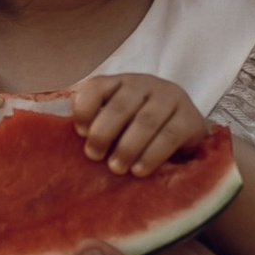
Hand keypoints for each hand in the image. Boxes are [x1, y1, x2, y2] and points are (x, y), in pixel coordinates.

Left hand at [65, 67, 211, 175]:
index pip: (96, 87)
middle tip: (94, 156)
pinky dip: (152, 155)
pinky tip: (139, 170)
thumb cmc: (138, 130)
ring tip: (116, 168)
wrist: (187, 130)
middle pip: (120, 106)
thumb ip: (95, 125)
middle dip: (103, 133)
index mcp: (119, 83)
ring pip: (146, 122)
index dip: (84, 109)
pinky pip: (169, 136)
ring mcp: (170, 98)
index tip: (80, 133)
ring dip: (127, 147)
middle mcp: (145, 84)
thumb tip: (64, 148)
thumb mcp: (116, 122)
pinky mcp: (190, 117)